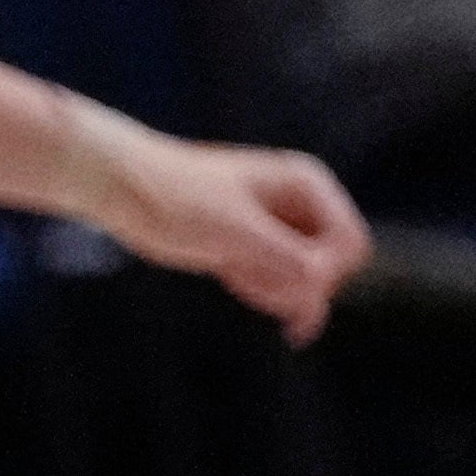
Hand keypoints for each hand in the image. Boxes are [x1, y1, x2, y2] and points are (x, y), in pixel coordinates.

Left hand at [72, 112, 366, 343]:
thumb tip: (320, 286)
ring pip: (305, 283)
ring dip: (271, 288)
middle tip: (240, 270)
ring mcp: (279, 228)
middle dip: (293, 282)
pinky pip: (280, 286)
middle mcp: (301, 204)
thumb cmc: (177, 198)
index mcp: (308, 183)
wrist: (125, 188)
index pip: (350, 244)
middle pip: (332, 268)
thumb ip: (284, 258)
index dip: (324, 271)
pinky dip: (263, 292)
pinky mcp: (256, 248)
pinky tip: (233, 281)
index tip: (274, 274)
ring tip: (227, 266)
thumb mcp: (234, 231)